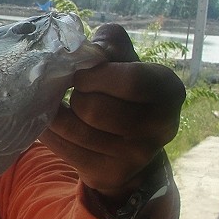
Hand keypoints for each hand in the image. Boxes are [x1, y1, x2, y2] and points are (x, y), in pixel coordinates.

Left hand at [40, 24, 184, 200]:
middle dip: (75, 97)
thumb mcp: (125, 62)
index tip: (81, 74)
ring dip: (57, 114)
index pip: (129, 81)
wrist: (130, 146)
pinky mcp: (111, 173)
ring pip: (76, 129)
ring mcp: (137, 155)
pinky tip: (53, 124)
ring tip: (60, 106)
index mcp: (169, 89)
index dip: (96, 75)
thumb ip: (109, 44)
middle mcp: (161, 126)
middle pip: (95, 108)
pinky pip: (64, 149)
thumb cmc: (124, 93)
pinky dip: (50, 133)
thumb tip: (84, 48)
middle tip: (74, 94)